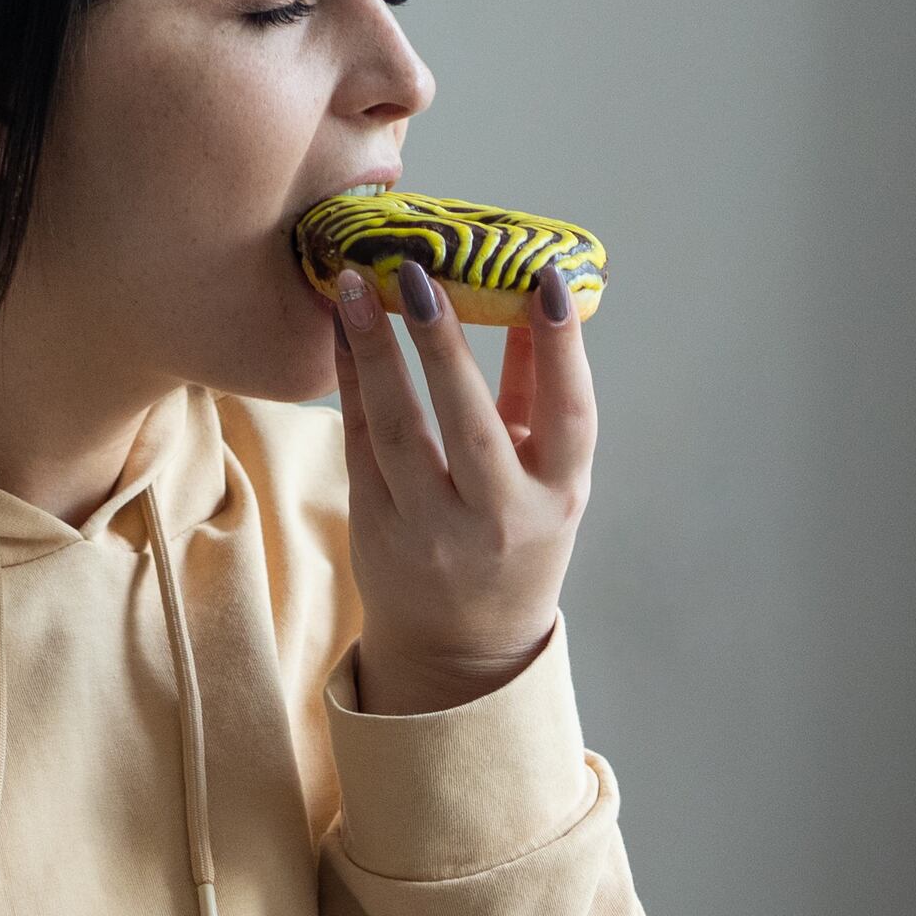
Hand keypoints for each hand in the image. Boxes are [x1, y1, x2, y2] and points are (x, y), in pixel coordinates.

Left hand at [331, 256, 594, 713]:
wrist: (462, 646)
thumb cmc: (513, 537)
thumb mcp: (545, 474)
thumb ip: (536, 391)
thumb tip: (530, 295)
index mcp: (558, 497)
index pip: (571, 415)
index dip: (562, 347)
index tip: (543, 277)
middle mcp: (500, 519)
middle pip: (470, 423)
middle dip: (443, 342)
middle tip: (417, 269)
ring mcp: (434, 532)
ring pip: (399, 431)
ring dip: (376, 352)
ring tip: (355, 286)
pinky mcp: (379, 532)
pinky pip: (360, 445)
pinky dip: (350, 383)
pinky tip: (343, 332)